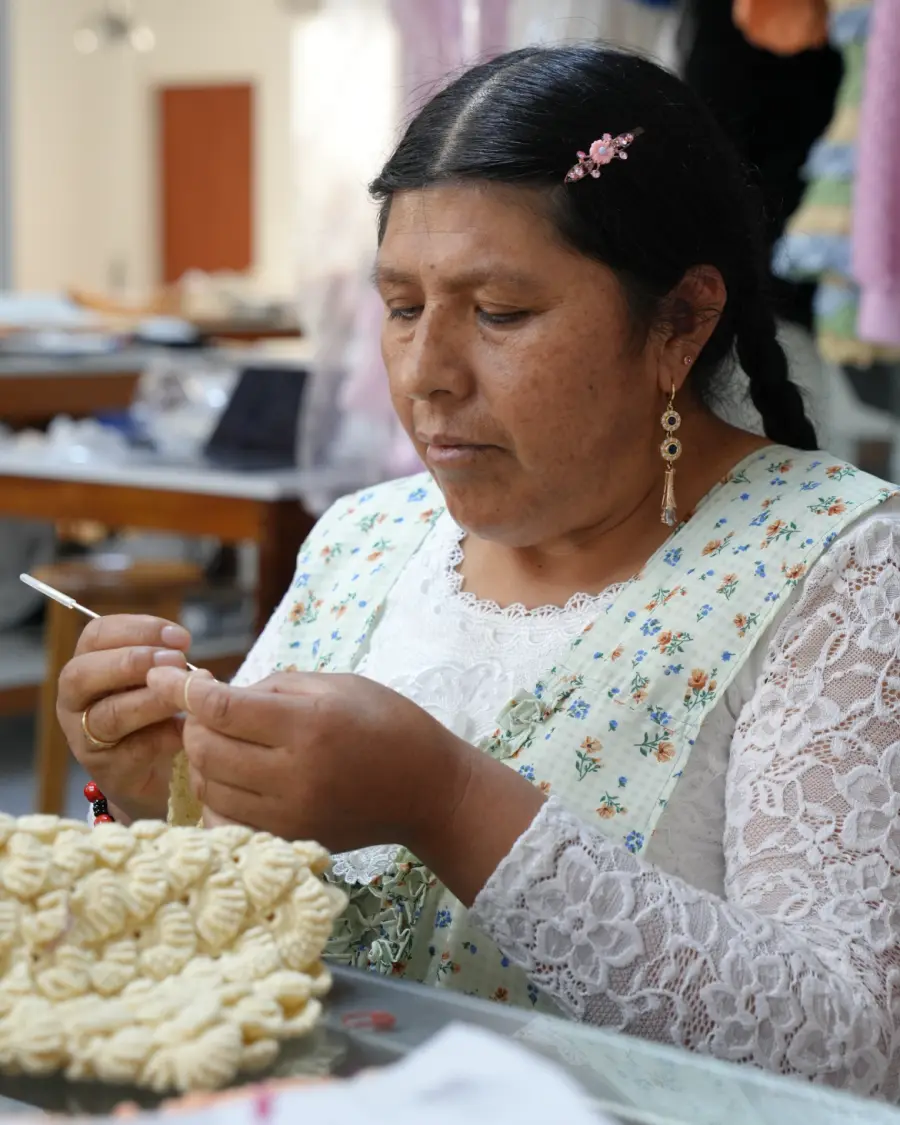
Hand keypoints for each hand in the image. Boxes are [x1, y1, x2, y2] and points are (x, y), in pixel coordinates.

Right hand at [57, 615, 192, 822]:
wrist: (155, 772)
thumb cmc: (153, 713)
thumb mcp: (154, 678)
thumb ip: (162, 659)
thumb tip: (181, 645)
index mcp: (86, 665)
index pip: (97, 635)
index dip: (139, 629)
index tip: (180, 638)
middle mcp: (75, 700)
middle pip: (83, 673)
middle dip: (132, 661)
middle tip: (177, 661)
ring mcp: (85, 738)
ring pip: (109, 714)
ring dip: (152, 699)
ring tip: (184, 695)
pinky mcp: (109, 769)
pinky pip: (135, 749)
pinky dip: (165, 735)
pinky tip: (188, 729)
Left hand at [146, 667, 464, 848]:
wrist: (428, 790)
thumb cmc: (388, 723)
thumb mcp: (337, 685)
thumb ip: (274, 688)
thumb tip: (218, 695)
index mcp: (309, 725)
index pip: (222, 709)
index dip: (183, 689)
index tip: (161, 674)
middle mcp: (295, 774)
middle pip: (208, 749)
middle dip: (194, 723)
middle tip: (207, 710)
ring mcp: (290, 815)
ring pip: (210, 787)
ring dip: (203, 760)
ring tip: (222, 742)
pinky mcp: (290, 839)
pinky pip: (227, 821)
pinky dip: (218, 796)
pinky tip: (232, 778)